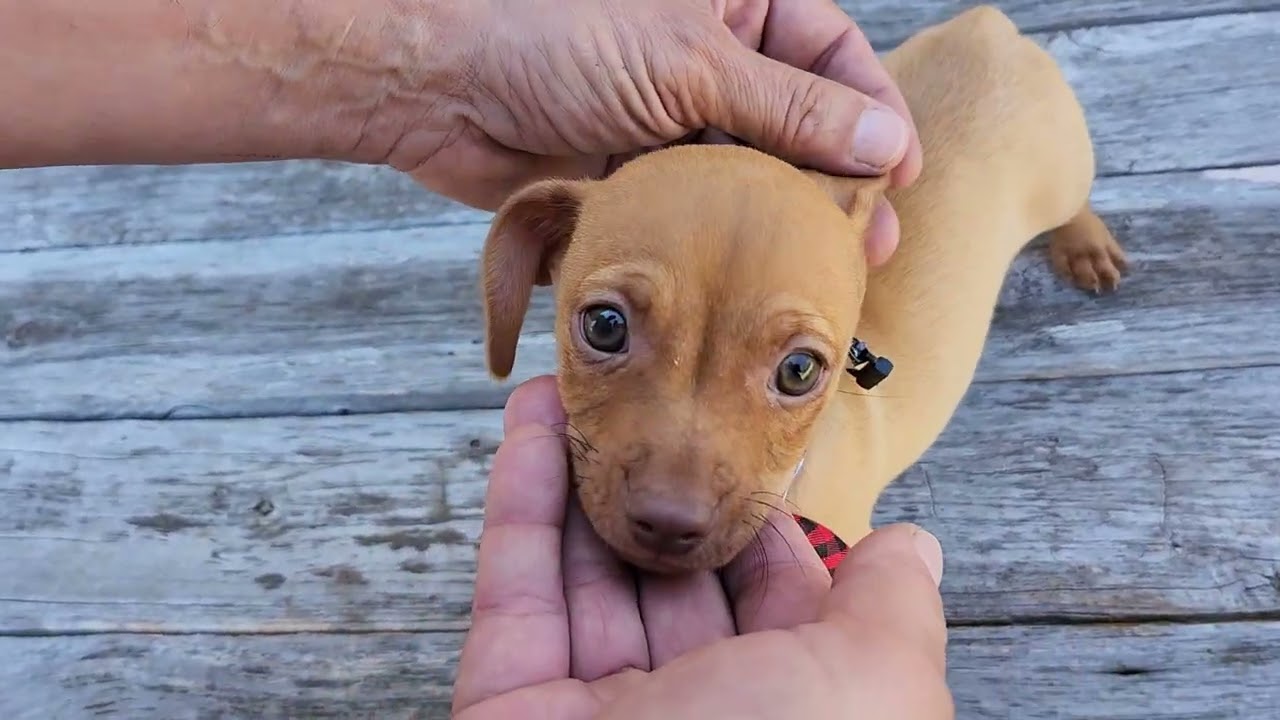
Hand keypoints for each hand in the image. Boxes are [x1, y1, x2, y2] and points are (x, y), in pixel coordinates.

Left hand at [397, 0, 921, 265]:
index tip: (898, 174)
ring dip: (781, 220)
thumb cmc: (548, 36)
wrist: (438, 87)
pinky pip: (698, 209)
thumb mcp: (688, 62)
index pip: (827, 54)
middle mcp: (707, 56)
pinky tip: (755, 274)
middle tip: (868, 243)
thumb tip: (881, 142)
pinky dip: (725, 240)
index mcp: (732, 0)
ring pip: (749, 175)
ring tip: (819, 269)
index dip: (871, 113)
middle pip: (796, 122)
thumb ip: (789, 107)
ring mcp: (670, 117)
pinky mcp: (638, 170)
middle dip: (831, 181)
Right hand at [451, 375, 952, 719]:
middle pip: (672, 572)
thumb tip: (916, 548)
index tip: (739, 431)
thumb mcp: (879, 687)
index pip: (772, 589)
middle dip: (661, 481)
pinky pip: (514, 585)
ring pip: (585, 568)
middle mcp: (692, 713)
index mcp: (785, 710)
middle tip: (649, 393)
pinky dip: (521, 495)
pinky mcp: (507, 705)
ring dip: (582, 466)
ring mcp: (592, 712)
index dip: (757, 507)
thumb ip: (896, 613)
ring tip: (588, 377)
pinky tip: (537, 415)